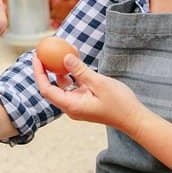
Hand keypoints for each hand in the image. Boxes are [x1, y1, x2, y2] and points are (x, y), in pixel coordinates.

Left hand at [31, 49, 146, 134]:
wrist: (134, 119)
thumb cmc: (119, 104)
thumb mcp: (100, 83)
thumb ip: (81, 71)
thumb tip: (65, 57)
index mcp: (71, 106)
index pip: (46, 89)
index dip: (39, 73)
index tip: (36, 57)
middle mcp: (71, 106)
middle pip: (51, 87)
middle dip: (45, 70)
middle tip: (42, 53)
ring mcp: (78, 104)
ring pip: (63, 86)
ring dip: (59, 71)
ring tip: (58, 53)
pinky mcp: (85, 101)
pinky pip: (74, 86)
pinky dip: (72, 74)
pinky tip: (73, 61)